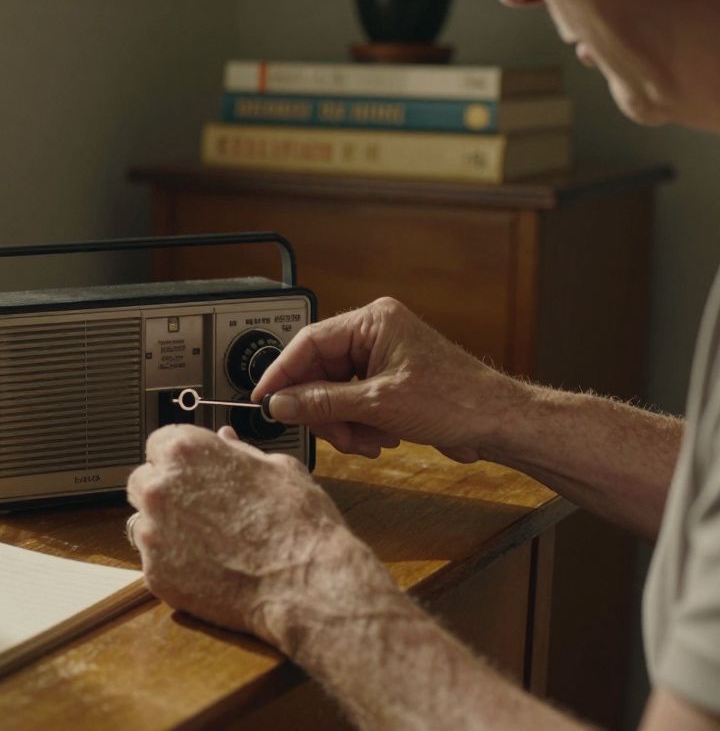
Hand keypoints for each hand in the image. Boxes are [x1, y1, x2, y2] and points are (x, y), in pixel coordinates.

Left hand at [127, 424, 404, 657]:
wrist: (304, 583)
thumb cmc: (297, 524)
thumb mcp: (276, 468)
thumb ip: (238, 451)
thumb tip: (224, 439)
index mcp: (185, 451)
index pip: (158, 444)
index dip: (178, 460)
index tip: (192, 472)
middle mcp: (159, 488)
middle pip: (143, 482)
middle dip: (166, 493)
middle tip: (201, 510)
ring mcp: (153, 533)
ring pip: (143, 523)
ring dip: (165, 528)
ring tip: (207, 542)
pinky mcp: (155, 573)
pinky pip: (153, 561)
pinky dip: (173, 563)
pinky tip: (206, 566)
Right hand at [253, 297, 527, 461]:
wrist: (497, 423)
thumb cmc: (456, 400)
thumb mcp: (377, 404)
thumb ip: (322, 403)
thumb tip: (280, 403)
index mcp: (373, 322)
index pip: (308, 341)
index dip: (282, 373)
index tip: (264, 399)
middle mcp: (375, 335)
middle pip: (320, 372)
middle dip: (324, 409)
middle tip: (332, 433)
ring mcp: (382, 358)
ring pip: (335, 393)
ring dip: (345, 423)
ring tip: (367, 440)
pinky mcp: (389, 382)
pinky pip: (354, 403)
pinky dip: (360, 425)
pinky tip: (380, 438)